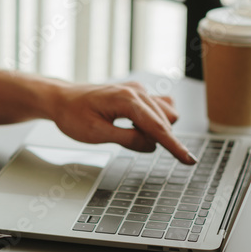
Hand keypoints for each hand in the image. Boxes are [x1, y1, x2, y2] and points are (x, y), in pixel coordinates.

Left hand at [49, 81, 195, 164]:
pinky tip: (134, 125)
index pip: (158, 128)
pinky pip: (158, 109)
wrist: (61, 99)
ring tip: (124, 131)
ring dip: (153, 130)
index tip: (189, 160)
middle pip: (164, 122)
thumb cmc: (72, 115)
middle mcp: (137, 91)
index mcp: (127, 99)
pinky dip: (152, 121)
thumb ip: (127, 139)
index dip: (174, 147)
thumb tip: (152, 145)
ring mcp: (138, 90)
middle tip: (122, 139)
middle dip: (154, 139)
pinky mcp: (137, 94)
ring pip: (164, 115)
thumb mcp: (96, 134)